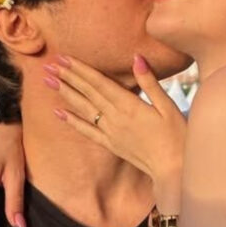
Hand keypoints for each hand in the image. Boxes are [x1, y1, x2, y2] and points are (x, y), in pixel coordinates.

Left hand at [44, 54, 186, 182]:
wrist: (173, 169)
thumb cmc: (177, 136)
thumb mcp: (168, 106)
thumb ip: (150, 82)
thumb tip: (136, 58)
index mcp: (130, 106)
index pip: (100, 82)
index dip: (81, 69)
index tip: (64, 58)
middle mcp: (116, 118)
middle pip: (88, 93)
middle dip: (67, 77)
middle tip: (48, 65)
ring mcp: (111, 132)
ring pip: (84, 109)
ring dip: (65, 94)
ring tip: (48, 82)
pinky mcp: (111, 145)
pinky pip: (88, 131)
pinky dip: (72, 121)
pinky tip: (59, 113)